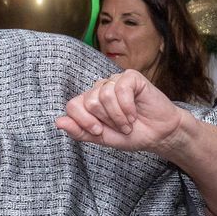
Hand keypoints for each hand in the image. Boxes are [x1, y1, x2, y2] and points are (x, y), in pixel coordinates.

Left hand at [56, 69, 185, 154]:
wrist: (159, 135)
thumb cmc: (132, 135)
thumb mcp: (102, 138)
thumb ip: (80, 131)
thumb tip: (58, 122)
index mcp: (89, 102)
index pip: (72, 106)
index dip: (84, 122)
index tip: (99, 131)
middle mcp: (100, 89)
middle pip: (89, 102)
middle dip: (106, 120)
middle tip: (120, 126)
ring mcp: (115, 81)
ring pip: (104, 95)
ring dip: (119, 116)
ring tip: (129, 123)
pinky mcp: (131, 77)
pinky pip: (121, 88)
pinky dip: (127, 107)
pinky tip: (135, 113)